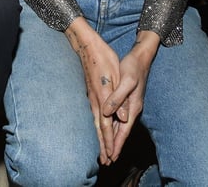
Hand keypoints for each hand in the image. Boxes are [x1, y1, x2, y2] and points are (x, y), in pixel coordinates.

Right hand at [66, 19, 123, 163]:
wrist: (88, 46)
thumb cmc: (105, 58)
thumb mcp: (118, 76)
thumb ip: (119, 98)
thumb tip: (120, 117)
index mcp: (105, 98)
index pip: (108, 125)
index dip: (110, 141)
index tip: (112, 156)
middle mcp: (96, 101)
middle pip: (100, 128)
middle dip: (103, 145)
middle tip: (105, 161)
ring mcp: (92, 97)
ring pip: (95, 123)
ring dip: (99, 138)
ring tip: (101, 150)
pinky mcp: (91, 94)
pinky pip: (93, 116)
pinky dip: (96, 127)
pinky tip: (97, 130)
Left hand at [100, 33, 158, 160]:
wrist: (140, 57)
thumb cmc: (133, 67)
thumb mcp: (126, 81)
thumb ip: (117, 97)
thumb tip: (108, 112)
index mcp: (132, 107)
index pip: (123, 131)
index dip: (116, 144)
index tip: (111, 157)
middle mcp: (131, 109)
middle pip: (121, 132)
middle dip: (114, 147)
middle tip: (106, 161)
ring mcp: (129, 106)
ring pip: (119, 127)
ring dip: (113, 139)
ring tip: (107, 152)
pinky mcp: (125, 101)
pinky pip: (118, 119)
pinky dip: (113, 128)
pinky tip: (108, 131)